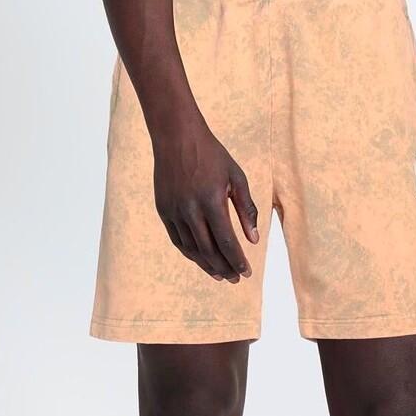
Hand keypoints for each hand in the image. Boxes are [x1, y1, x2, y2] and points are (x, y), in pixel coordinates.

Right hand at [152, 119, 259, 282]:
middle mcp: (190, 209)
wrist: (176, 137)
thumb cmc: (212, 155)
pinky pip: (178, 240)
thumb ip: (246, 209)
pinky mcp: (163, 210)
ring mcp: (174, 211)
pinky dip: (190, 253)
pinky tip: (201, 259)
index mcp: (212, 201)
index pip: (227, 241)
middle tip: (235, 278)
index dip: (237, 260)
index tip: (246, 272)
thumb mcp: (236, 177)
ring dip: (207, 265)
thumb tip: (252, 239)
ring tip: (220, 274)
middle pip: (209, 250)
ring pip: (191, 249)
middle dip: (224, 268)